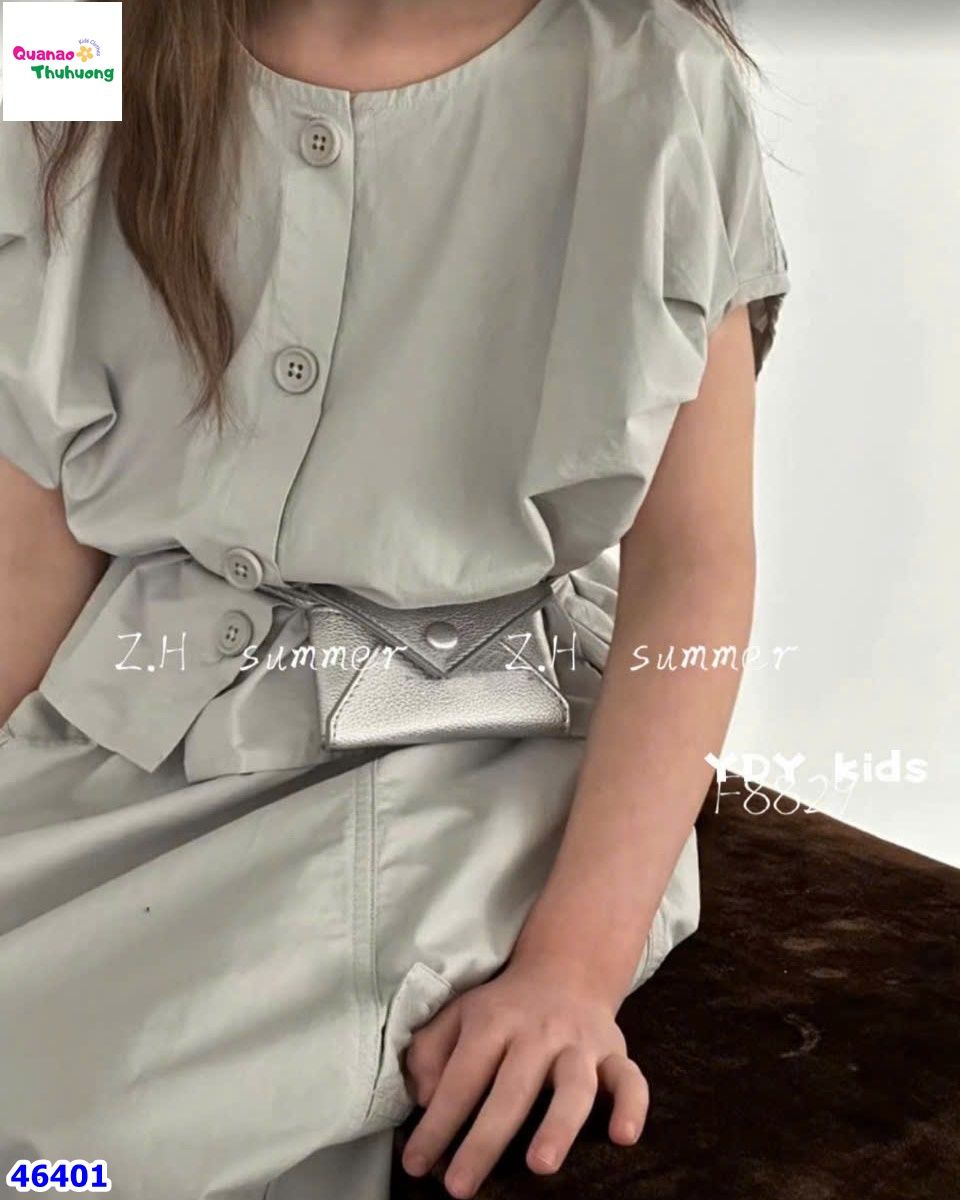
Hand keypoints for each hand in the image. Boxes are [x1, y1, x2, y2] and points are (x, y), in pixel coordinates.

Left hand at [399, 957, 647, 1198]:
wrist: (566, 970)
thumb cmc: (503, 1008)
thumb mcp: (458, 1015)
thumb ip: (430, 1051)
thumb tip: (425, 1098)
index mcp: (493, 1022)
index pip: (461, 1078)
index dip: (437, 1123)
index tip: (416, 1164)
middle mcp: (538, 1032)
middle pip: (512, 1089)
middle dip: (485, 1140)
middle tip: (460, 1186)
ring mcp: (580, 1043)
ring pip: (574, 1085)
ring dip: (558, 1124)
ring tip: (541, 1165)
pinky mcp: (615, 1051)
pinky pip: (631, 1078)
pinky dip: (632, 1106)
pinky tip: (623, 1137)